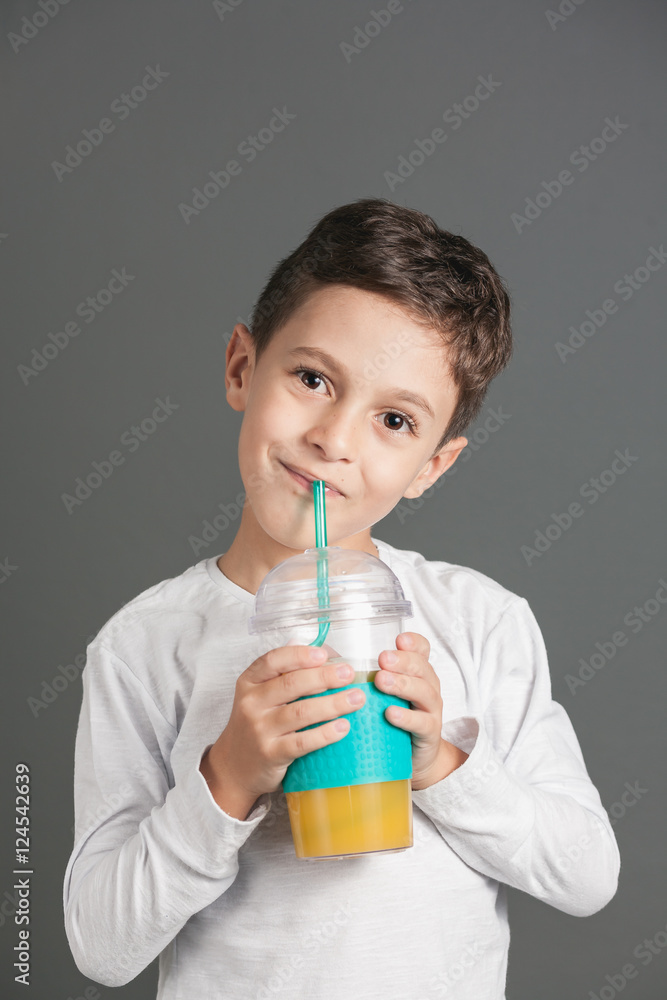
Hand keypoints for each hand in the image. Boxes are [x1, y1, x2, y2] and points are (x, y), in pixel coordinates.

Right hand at [200, 642, 365, 817]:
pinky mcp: (271, 754)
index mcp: (250, 682)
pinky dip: (325, 733)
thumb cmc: (258, 724)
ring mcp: (260, 730)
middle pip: (291, 684)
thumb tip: (329, 656)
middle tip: (348, 674)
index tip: (323, 654)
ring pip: (301, 712)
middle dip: (324, 676)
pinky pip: (302, 742)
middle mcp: (251, 703)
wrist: (235, 767)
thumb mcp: (261, 695)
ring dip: (333, 704)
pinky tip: (343, 727)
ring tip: (356, 699)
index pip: (273, 660)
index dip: (300, 655)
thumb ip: (287, 674)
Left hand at [374, 631, 467, 789]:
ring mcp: (431, 710)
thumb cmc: (393, 720)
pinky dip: (406, 717)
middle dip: (402, 661)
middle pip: (422, 667)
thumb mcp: (383, 694)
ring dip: (402, 684)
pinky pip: (421, 723)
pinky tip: (390, 714)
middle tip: (382, 658)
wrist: (416, 758)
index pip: (422, 649)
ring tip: (381, 681)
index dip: (413, 642)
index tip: (398, 639)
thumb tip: (327, 657)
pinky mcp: (429, 734)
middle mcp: (428, 687)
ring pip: (423, 692)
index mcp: (417, 673)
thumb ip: (366, 675)